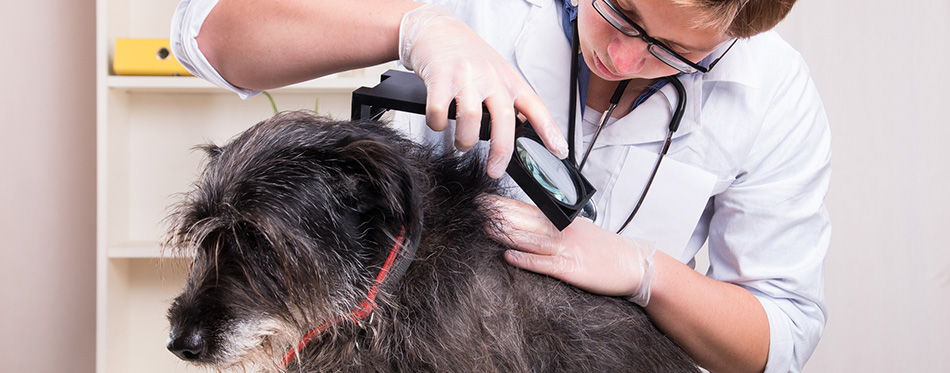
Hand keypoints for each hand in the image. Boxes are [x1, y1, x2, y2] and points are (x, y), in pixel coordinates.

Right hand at [399, 4, 568, 177]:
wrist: (437, 29)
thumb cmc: (467, 56)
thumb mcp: (496, 73)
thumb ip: (507, 100)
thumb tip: (521, 132)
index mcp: (508, 79)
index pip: (536, 107)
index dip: (550, 131)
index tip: (559, 151)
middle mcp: (490, 77)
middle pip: (503, 119)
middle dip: (501, 151)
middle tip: (495, 169)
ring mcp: (465, 76)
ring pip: (469, 119)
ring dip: (464, 141)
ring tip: (461, 143)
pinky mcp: (440, 77)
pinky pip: (439, 112)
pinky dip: (438, 125)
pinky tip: (439, 123)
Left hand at [488, 195, 656, 305]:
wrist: (635, 264)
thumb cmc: (606, 250)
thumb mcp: (579, 231)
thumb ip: (554, 227)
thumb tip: (526, 224)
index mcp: (562, 221)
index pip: (527, 209)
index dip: (502, 204)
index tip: (481, 199)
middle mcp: (562, 231)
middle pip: (525, 220)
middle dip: (498, 213)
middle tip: (474, 207)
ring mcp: (567, 249)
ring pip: (531, 239)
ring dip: (507, 233)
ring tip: (484, 227)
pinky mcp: (572, 268)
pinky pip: (546, 263)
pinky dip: (527, 260)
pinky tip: (509, 257)